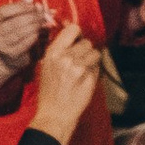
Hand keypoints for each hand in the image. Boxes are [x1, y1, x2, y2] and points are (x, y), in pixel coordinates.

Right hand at [0, 2, 49, 88]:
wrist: (8, 56)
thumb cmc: (14, 31)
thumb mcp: (16, 17)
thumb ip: (25, 9)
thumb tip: (38, 5)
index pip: (3, 12)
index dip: (19, 8)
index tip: (33, 6)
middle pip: (14, 23)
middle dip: (31, 17)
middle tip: (42, 15)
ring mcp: (1, 45)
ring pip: (20, 33)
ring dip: (34, 26)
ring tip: (42, 23)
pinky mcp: (12, 54)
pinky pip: (24, 43)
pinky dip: (33, 36)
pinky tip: (38, 33)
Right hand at [28, 22, 107, 144]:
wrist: (54, 114)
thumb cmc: (49, 91)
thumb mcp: (46, 66)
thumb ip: (59, 50)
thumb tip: (72, 32)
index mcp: (53, 52)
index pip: (73, 29)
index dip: (78, 34)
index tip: (77, 40)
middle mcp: (65, 57)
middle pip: (86, 42)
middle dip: (85, 50)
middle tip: (80, 61)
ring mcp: (78, 66)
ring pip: (95, 52)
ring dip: (92, 60)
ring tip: (83, 70)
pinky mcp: (89, 77)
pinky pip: (98, 66)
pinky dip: (94, 70)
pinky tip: (86, 79)